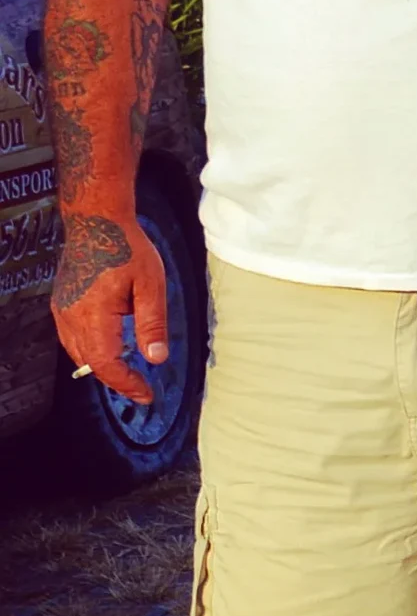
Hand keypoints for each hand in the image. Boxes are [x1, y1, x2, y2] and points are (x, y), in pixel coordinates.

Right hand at [50, 211, 167, 403]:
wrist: (95, 222)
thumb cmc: (126, 248)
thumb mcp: (151, 285)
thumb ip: (152, 323)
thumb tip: (155, 359)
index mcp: (93, 314)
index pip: (105, 363)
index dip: (125, 383)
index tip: (146, 394)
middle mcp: (71, 316)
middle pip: (89, 363)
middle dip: (116, 381)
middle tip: (141, 391)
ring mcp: (63, 310)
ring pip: (78, 353)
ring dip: (102, 367)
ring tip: (129, 376)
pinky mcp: (62, 304)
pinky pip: (72, 338)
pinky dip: (90, 351)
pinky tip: (111, 351)